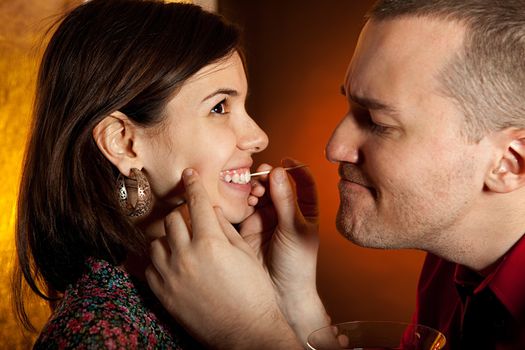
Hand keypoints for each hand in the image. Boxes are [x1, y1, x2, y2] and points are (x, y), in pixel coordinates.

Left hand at [146, 169, 301, 349]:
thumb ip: (225, 228)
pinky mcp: (162, 292)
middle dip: (182, 214)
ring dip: (169, 237)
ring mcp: (171, 275)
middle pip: (172, 219)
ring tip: (184, 243)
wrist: (246, 332)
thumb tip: (212, 210)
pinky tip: (175, 262)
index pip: (196, 202)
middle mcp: (186, 255)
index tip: (189, 174)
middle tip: (191, 217)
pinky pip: (151, 265)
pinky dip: (161, 259)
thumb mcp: (245, 253)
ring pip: (157, 240)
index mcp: (211, 242)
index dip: (193, 184)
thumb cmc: (253, 292)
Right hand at [240, 159, 330, 343]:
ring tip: (254, 192)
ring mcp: (267, 218)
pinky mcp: (249, 227)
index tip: (284, 161)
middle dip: (269, 177)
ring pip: (260, 193)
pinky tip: (245, 200)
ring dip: (256, 188)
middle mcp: (286, 212)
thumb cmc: (297, 265)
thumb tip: (277, 172)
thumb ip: (285, 201)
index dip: (294, 169)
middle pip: (277, 184)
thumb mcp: (294, 229)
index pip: (302, 182)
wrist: (281, 294)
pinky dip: (243, 200)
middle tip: (261, 176)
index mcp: (305, 210)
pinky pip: (245, 206)